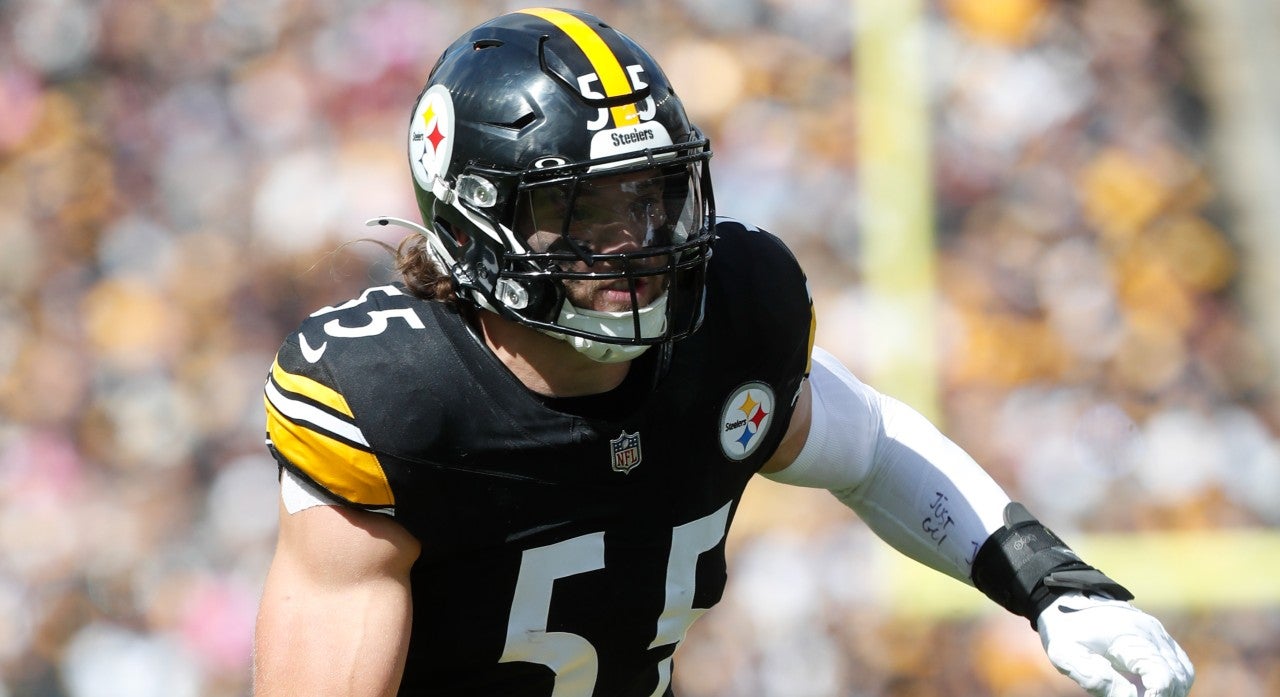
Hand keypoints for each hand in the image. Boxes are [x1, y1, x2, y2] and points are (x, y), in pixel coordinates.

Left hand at [1036, 593, 1193, 696]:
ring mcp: (1159, 634)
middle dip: (1160, 696)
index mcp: (1132, 636)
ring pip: (1183, 674)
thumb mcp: (1066, 654)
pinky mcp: (1158, 639)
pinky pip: (1178, 666)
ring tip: (1141, 694)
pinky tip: (1147, 689)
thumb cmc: (1064, 628)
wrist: (1064, 599)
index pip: (1163, 676)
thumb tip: (1129, 696)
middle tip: (1133, 696)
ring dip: (1168, 691)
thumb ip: (1095, 677)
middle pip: (1177, 678)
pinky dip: (1170, 682)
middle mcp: (1153, 633)